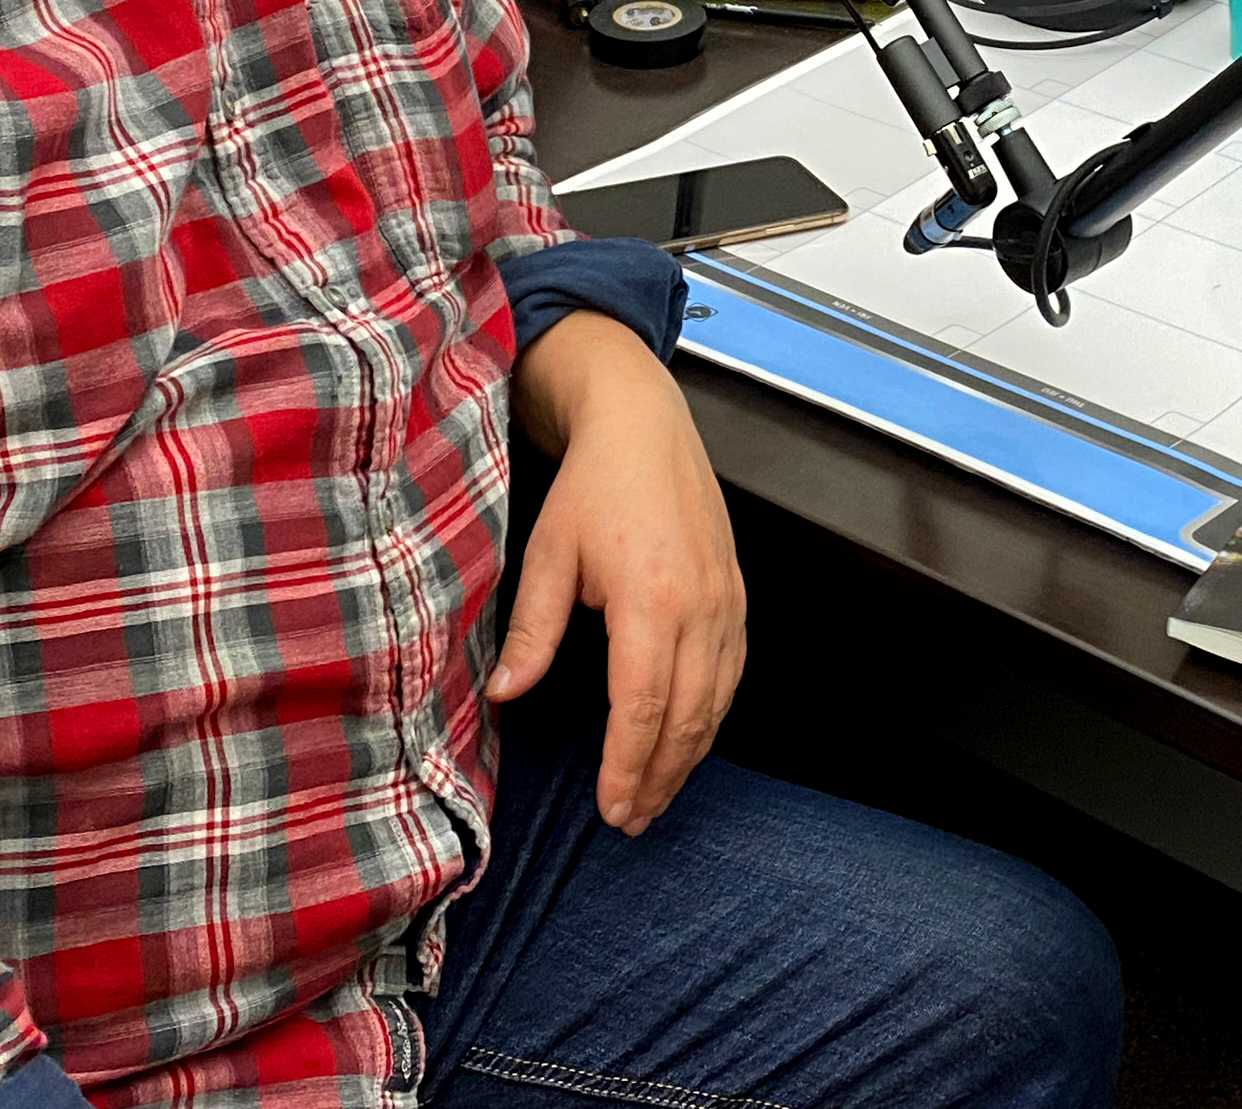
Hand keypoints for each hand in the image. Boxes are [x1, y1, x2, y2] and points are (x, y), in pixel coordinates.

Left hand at [491, 312, 745, 833]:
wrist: (643, 424)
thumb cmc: (592, 484)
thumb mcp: (547, 554)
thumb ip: (531, 630)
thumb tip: (503, 694)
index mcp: (649, 598)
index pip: (641, 707)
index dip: (626, 766)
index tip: (611, 807)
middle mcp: (700, 606)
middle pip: (686, 717)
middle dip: (659, 776)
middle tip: (630, 818)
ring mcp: (727, 601)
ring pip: (717, 701)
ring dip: (688, 756)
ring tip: (657, 794)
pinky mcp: (737, 594)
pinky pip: (732, 672)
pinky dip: (713, 716)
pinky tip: (689, 739)